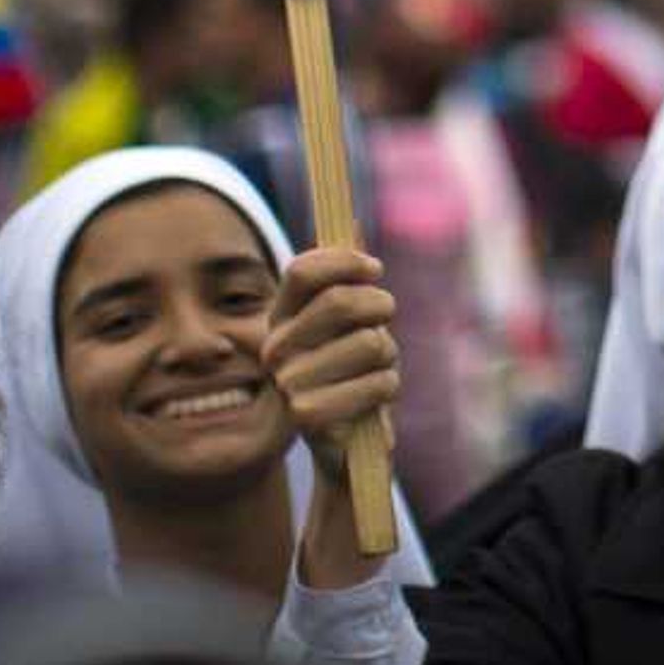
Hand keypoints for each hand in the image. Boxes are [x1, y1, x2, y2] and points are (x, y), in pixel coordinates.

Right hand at [267, 242, 399, 450]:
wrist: (342, 443)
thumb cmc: (349, 371)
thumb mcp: (348, 322)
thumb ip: (347, 275)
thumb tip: (351, 221)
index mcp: (280, 316)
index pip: (303, 270)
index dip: (345, 261)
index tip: (375, 269)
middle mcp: (275, 347)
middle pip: (342, 302)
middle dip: (380, 306)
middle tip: (386, 321)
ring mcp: (288, 382)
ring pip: (370, 343)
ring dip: (388, 355)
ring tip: (376, 369)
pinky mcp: (308, 416)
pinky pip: (378, 382)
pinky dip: (388, 386)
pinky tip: (375, 398)